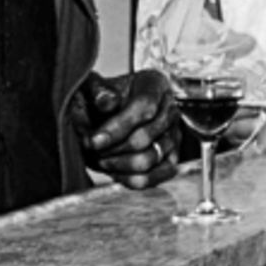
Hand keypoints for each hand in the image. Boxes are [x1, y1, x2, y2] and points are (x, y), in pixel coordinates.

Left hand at [74, 70, 179, 187]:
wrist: (112, 113)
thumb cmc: (106, 100)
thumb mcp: (97, 88)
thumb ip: (98, 92)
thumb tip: (105, 101)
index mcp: (155, 85)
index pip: (144, 107)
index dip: (117, 127)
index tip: (93, 141)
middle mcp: (170, 109)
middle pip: (145, 137)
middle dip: (112, 148)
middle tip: (92, 149)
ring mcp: (173, 135)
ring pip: (148, 159)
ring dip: (119, 164)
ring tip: (102, 159)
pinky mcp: (171, 158)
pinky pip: (156, 177)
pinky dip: (131, 180)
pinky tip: (114, 172)